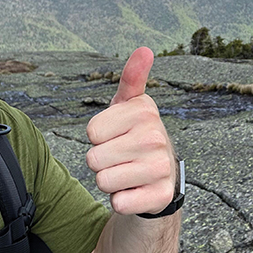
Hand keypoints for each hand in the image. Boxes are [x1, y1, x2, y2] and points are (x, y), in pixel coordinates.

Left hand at [86, 47, 176, 215]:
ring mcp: (161, 168)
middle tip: (121, 158)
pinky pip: (119, 202)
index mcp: (145, 112)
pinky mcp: (160, 196)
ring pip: (103, 181)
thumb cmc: (135, 137)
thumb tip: (144, 49)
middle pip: (94, 158)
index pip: (92, 131)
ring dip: (110, 182)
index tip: (116, 135)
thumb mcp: (129, 106)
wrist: (159, 179)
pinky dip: (121, 201)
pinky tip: (135, 191)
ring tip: (127, 173)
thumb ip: (132, 78)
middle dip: (101, 162)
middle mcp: (156, 137)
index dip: (98, 137)